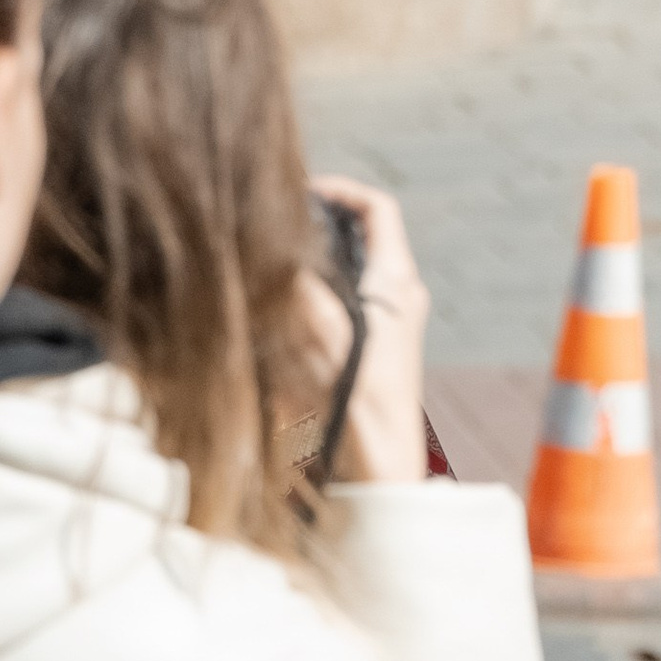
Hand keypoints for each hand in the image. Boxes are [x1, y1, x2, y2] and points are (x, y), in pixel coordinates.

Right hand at [295, 177, 430, 485]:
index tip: (300, 192)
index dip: (340, 191)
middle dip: (312, 231)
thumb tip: (278, 249)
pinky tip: (270, 322)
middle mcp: (396, 297)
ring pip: (338, 275)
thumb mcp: (329, 331)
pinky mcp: (363, 353)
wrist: (377, 469)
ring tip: (263, 273)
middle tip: (271, 232)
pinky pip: (329, 313)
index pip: (378, 210)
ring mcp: (382, 325)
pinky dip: (299, 308)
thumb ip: (303, 285)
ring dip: (301, 271)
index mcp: (397, 282)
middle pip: (356, 238)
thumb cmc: (361, 404)